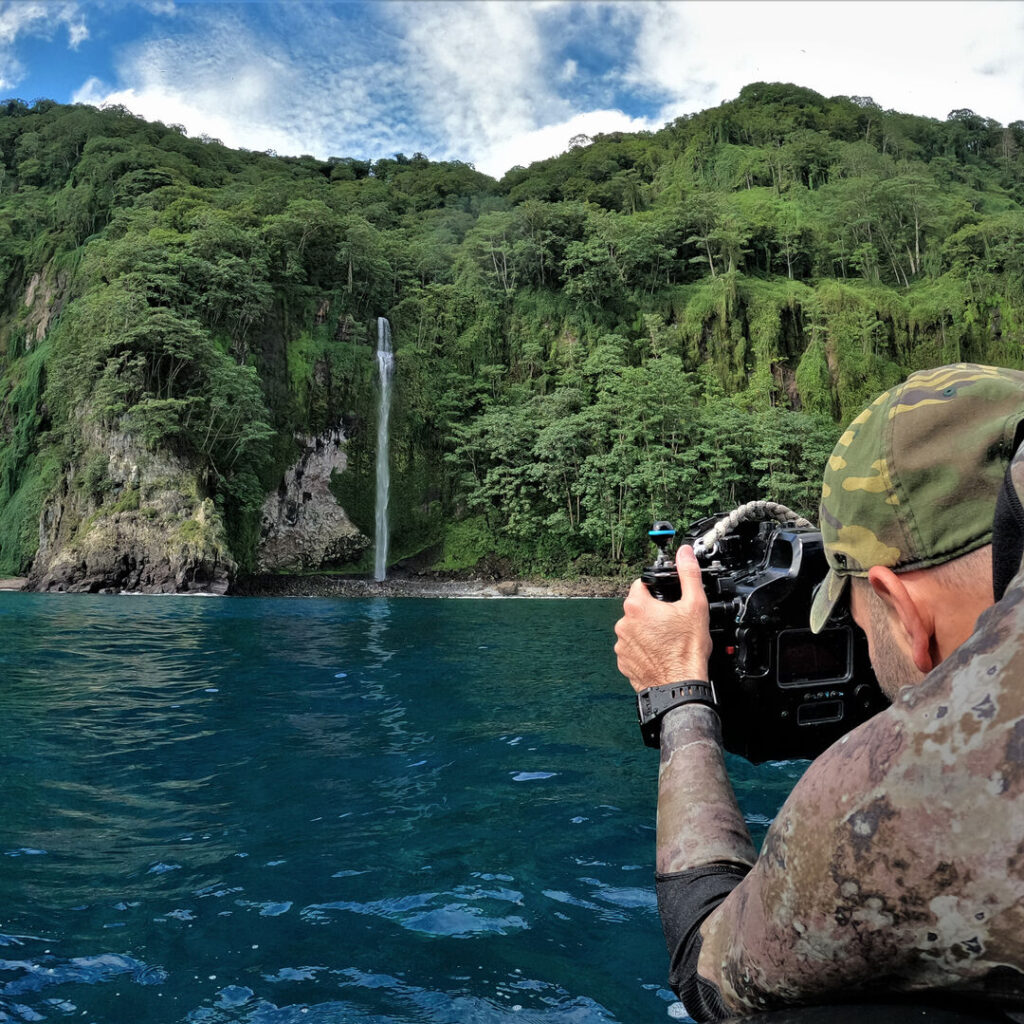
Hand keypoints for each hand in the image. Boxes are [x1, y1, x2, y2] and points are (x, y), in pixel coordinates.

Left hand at [614, 545, 711, 693]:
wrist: (680, 686)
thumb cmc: (687, 651)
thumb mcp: (695, 605)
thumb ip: (688, 574)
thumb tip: (685, 553)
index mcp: (637, 606)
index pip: (640, 584)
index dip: (656, 588)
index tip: (668, 598)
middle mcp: (623, 624)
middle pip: (638, 607)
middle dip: (653, 611)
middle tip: (673, 621)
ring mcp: (622, 644)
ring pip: (635, 628)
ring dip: (648, 630)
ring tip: (668, 640)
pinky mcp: (624, 662)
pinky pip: (633, 648)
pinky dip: (645, 648)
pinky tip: (661, 653)